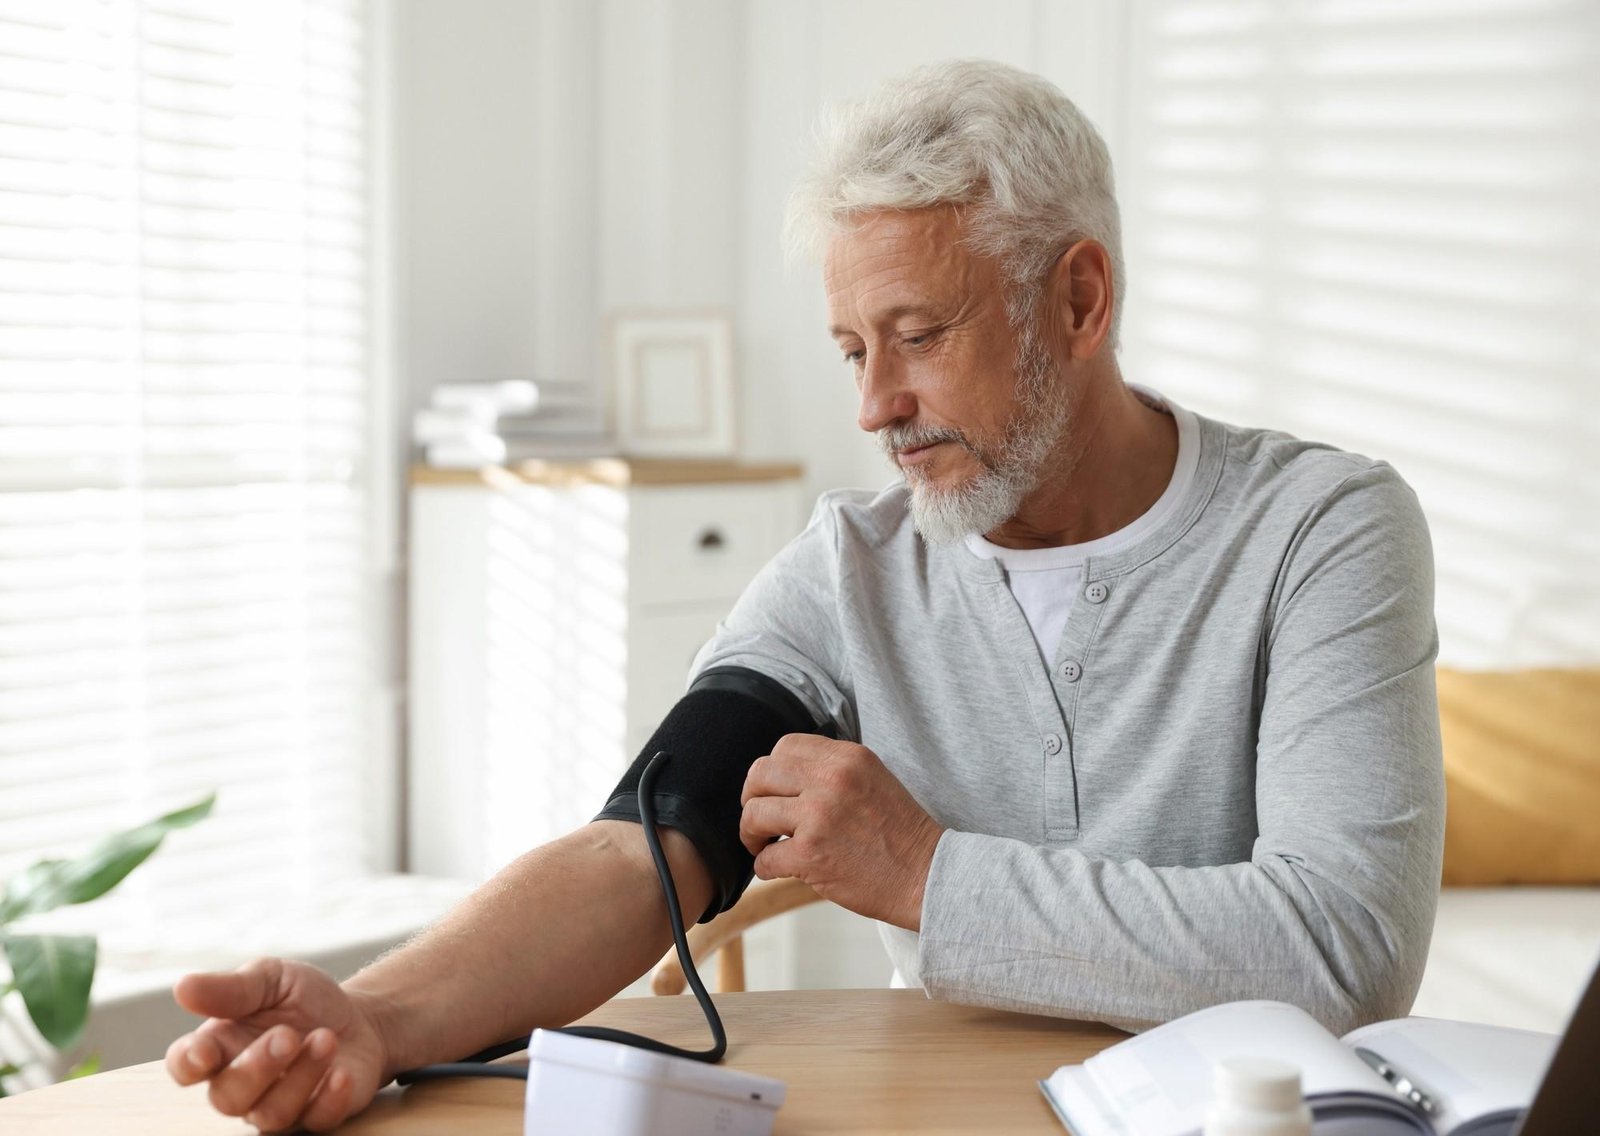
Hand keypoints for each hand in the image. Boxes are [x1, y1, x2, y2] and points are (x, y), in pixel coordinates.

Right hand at [165, 958, 388, 1132]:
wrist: (358, 1016)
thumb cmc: (302, 998)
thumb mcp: (271, 979)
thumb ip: (231, 988)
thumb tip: (182, 987)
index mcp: (221, 1046)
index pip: (185, 1066)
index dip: (188, 1063)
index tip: (204, 1050)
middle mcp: (242, 1083)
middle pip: (227, 1099)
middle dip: (256, 1068)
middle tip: (287, 1035)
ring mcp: (278, 1104)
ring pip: (270, 1114)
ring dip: (301, 1076)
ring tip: (325, 1038)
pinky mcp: (316, 1114)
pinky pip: (315, 1120)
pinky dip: (329, 1098)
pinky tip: (342, 1072)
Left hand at [739, 734, 943, 929]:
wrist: (927, 876)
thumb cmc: (900, 835)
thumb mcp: (872, 779)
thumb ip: (832, 770)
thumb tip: (784, 775)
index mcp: (847, 757)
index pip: (785, 747)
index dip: (772, 772)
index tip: (775, 792)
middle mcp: (831, 779)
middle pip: (760, 775)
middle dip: (751, 799)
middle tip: (761, 820)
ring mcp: (819, 815)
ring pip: (754, 814)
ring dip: (752, 834)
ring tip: (765, 845)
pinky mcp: (812, 854)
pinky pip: (765, 857)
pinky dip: (766, 867)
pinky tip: (781, 869)